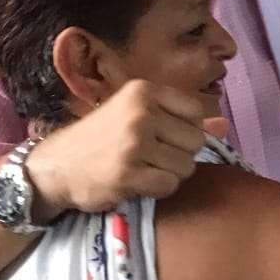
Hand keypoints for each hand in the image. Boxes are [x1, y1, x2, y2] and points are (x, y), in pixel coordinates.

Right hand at [26, 80, 225, 222]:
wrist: (55, 166)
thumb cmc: (101, 137)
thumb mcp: (137, 114)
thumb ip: (181, 117)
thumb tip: (225, 124)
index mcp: (144, 91)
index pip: (196, 111)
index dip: (185, 129)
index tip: (164, 135)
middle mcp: (141, 113)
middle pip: (195, 140)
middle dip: (179, 153)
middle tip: (152, 156)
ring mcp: (133, 143)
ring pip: (186, 166)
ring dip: (169, 173)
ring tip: (144, 168)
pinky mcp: (127, 174)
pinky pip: (169, 185)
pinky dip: (159, 189)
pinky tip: (139, 182)